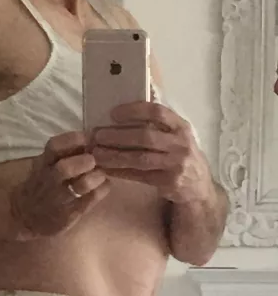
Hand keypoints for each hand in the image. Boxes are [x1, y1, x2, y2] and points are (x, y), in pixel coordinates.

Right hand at [9, 131, 110, 239]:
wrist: (26, 216)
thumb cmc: (40, 185)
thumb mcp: (44, 166)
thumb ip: (63, 154)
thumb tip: (91, 139)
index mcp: (42, 164)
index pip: (54, 147)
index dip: (73, 140)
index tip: (88, 138)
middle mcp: (49, 180)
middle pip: (65, 168)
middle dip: (83, 161)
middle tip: (93, 160)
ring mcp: (60, 199)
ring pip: (80, 186)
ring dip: (95, 177)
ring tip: (101, 175)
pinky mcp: (70, 214)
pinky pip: (90, 200)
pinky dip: (101, 190)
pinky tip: (104, 186)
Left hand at [90, 102, 211, 204]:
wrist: (199, 188)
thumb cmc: (181, 156)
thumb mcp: (178, 136)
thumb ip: (160, 124)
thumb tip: (129, 107)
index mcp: (181, 127)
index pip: (158, 112)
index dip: (134, 111)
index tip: (113, 113)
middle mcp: (181, 144)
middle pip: (145, 136)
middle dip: (118, 135)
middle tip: (97, 135)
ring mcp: (176, 164)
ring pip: (140, 158)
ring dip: (115, 155)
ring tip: (96, 153)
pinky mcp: (169, 182)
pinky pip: (140, 176)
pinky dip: (121, 172)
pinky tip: (107, 169)